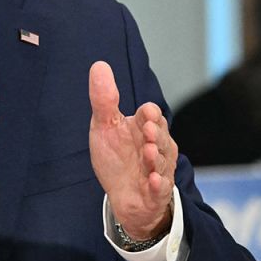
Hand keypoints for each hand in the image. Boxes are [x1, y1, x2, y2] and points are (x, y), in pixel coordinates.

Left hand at [88, 61, 175, 239]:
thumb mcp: (105, 126)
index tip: (145, 114)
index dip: (149, 114)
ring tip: (148, 152)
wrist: (123, 195)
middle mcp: (156, 146)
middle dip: (155, 134)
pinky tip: (152, 180)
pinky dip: (157, 184)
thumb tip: (99, 65)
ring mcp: (159, 169)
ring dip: (155, 157)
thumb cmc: (117, 157)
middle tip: (147, 131)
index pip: (151, 115)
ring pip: (162, 161)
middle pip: (160, 137)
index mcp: (144, 127)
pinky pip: (161, 187)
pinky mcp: (157, 192)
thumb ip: (104, 99)